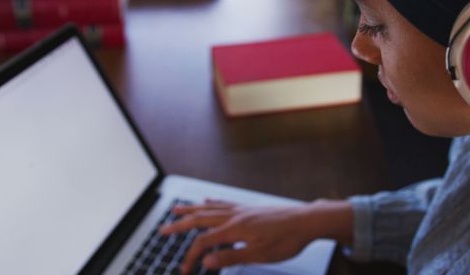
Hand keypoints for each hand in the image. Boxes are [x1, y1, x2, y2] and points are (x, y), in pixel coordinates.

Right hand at [160, 199, 317, 273]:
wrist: (306, 221)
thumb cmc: (286, 239)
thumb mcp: (259, 255)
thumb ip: (232, 257)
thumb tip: (208, 261)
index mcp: (235, 229)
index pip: (204, 243)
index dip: (191, 257)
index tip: (185, 269)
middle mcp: (235, 216)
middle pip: (200, 219)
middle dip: (180, 225)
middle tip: (163, 230)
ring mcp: (242, 210)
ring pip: (210, 208)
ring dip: (191, 210)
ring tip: (176, 210)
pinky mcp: (250, 208)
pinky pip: (224, 203)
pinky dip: (212, 203)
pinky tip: (207, 202)